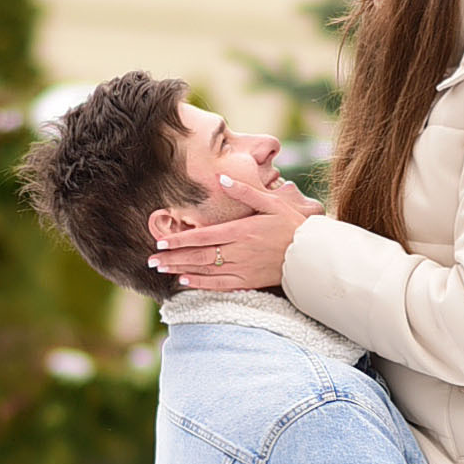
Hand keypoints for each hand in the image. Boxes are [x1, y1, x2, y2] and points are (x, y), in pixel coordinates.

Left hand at [148, 174, 322, 294]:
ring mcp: (243, 268)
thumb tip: (221, 178)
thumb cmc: (293, 225)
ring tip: (162, 269)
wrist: (312, 254)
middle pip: (199, 255)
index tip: (161, 241)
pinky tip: (185, 282)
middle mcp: (239, 251)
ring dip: (181, 270)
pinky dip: (201, 284)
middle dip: (173, 257)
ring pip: (206, 270)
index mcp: (241, 230)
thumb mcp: (272, 202)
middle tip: (151, 260)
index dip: (180, 239)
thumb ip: (245, 191)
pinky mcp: (249, 280)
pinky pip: (220, 284)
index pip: (203, 236)